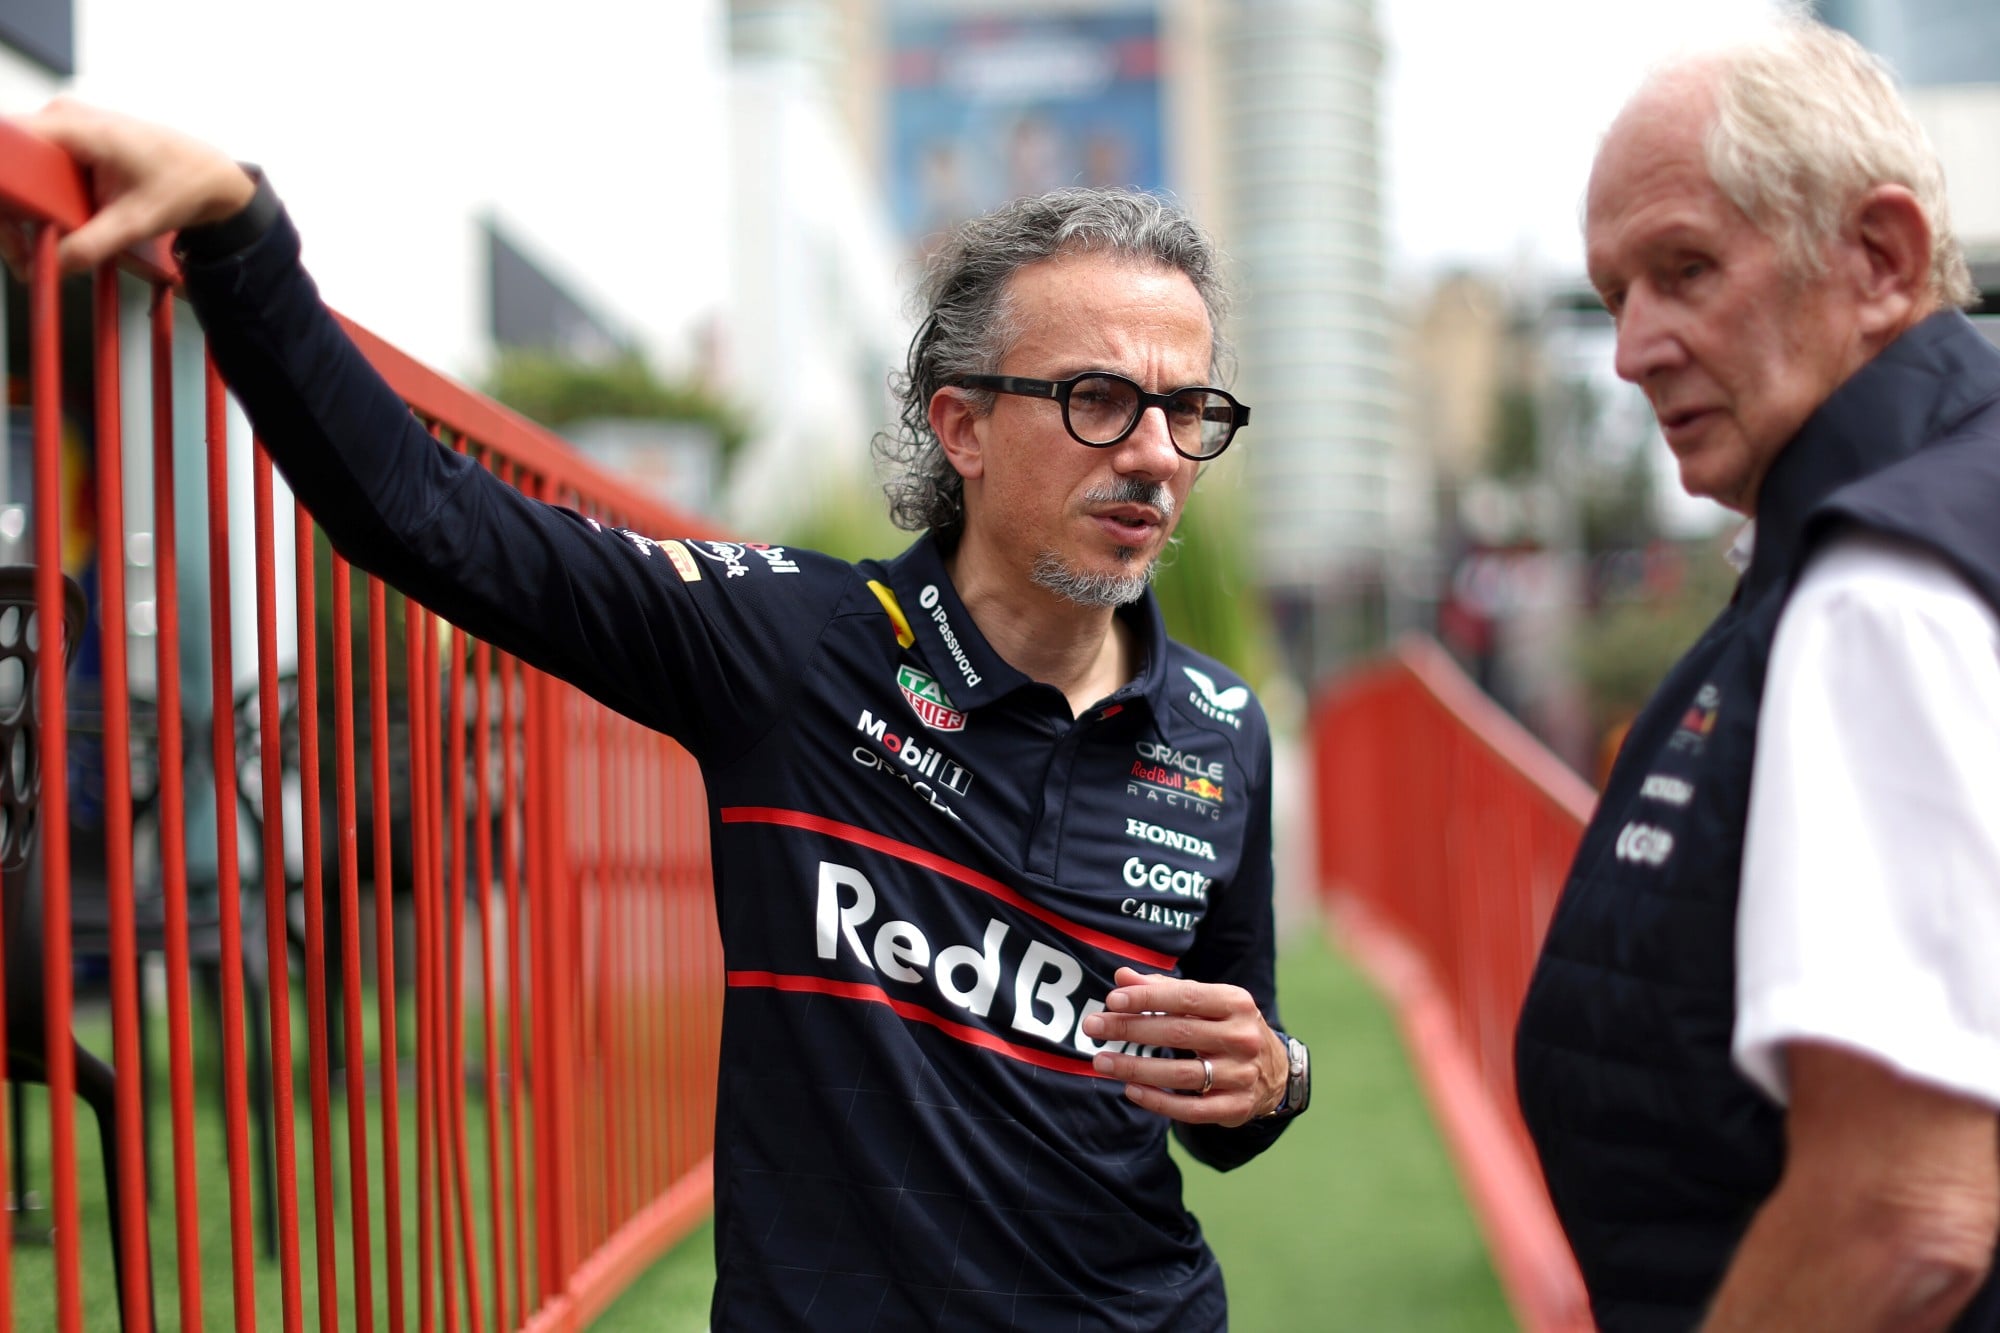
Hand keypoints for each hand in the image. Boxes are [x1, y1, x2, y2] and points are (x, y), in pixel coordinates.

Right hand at [10, 98, 255, 273]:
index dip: (2, 190)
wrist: (210, 176)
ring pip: (21, 171)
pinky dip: (40, 205)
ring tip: (39, 246)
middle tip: (21, 251)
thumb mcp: (137, 220)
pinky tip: (55, 230)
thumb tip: (57, 263)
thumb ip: (93, 244)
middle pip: (10, 163)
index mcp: (74, 125)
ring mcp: (64, 131)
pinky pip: (38, 174)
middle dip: (9, 212)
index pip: (9, 146)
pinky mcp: (70, 146)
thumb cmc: (183, 181)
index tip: (7, 224)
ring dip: (22, 213)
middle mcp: (63, 119)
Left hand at [1081, 966, 1287, 1126]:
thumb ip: (1164, 990)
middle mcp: (1242, 1038)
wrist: (1275, 1071)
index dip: (1147, 998)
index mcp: (1236, 1003)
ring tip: (1101, 1062)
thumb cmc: (1227, 1026)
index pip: (1186, 997)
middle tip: (1092, 1027)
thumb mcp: (1207, 1002)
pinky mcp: (1236, 1107)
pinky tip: (1131, 1090)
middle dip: (1130, 1030)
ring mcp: (1241, 1075)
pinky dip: (1158, 1101)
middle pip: (1179, 1033)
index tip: (1112, 1000)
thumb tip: (1122, 977)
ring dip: (1135, 1068)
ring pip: (1181, 1073)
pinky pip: (1191, 1109)